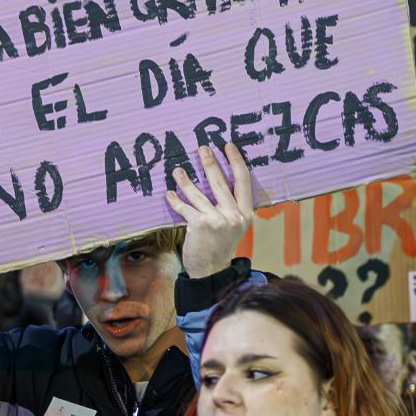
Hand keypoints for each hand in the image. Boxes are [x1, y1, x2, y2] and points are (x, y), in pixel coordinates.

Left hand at [167, 143, 254, 278]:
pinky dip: (175, 200)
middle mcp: (234, 215)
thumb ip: (232, 206)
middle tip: (202, 147)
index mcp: (246, 212)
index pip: (243, 180)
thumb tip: (221, 180)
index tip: (228, 146)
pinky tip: (169, 193)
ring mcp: (217, 220)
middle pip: (221, 182)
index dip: (236, 161)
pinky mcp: (199, 225)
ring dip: (185, 180)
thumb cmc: (221, 244)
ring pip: (199, 194)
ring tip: (177, 170)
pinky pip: (184, 208)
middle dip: (210, 163)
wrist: (212, 269)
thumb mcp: (235, 225)